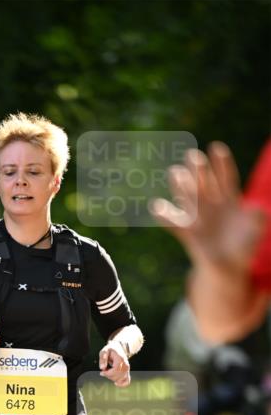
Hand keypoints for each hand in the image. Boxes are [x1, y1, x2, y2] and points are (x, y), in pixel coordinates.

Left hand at [99, 343, 129, 386]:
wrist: (119, 347)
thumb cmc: (110, 349)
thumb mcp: (104, 351)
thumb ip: (103, 358)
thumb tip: (102, 368)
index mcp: (120, 360)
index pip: (116, 370)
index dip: (108, 373)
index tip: (102, 372)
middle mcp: (126, 365)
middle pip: (118, 376)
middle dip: (109, 376)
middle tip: (104, 371)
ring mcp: (127, 369)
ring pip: (121, 379)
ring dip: (112, 378)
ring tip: (108, 372)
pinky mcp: (127, 372)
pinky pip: (127, 381)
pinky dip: (122, 384)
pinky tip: (116, 383)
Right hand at [149, 142, 264, 271]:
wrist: (228, 267)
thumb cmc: (243, 245)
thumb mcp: (255, 230)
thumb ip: (256, 219)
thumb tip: (257, 210)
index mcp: (229, 199)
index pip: (226, 178)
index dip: (222, 164)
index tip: (216, 148)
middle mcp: (211, 204)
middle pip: (204, 182)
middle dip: (198, 169)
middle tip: (193, 156)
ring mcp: (198, 217)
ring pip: (187, 197)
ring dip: (181, 186)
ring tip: (176, 173)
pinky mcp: (188, 233)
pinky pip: (174, 223)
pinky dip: (164, 215)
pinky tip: (157, 207)